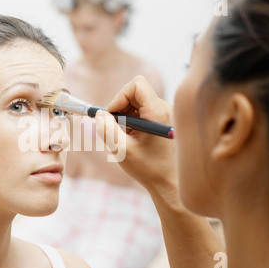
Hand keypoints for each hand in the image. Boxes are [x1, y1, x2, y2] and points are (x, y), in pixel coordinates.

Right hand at [95, 75, 175, 195]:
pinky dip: (132, 121)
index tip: (113, 116)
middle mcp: (165, 109)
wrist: (169, 183)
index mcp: (157, 112)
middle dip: (121, 108)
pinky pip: (142, 111)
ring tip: (127, 137)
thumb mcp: (121, 150)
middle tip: (118, 129)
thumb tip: (99, 114)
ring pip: (137, 102)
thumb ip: (107, 129)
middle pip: (135, 92)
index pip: (137, 84)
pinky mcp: (162, 120)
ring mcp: (165, 114)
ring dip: (126, 116)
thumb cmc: (149, 169)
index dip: (120, 96)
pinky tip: (134, 138)